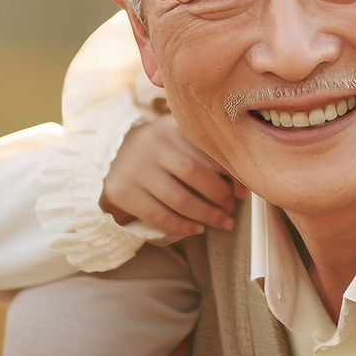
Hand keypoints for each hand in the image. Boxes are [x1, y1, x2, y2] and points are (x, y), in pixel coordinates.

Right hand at [99, 114, 243, 237]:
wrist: (111, 161)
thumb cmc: (160, 155)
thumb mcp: (180, 145)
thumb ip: (209, 158)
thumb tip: (243, 189)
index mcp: (171, 126)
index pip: (208, 149)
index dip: (231, 173)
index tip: (243, 192)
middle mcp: (151, 142)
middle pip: (195, 173)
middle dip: (219, 196)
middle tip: (231, 209)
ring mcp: (134, 167)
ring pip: (179, 198)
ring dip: (206, 215)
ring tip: (221, 222)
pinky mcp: (121, 191)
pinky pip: (158, 215)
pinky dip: (182, 226)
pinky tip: (196, 229)